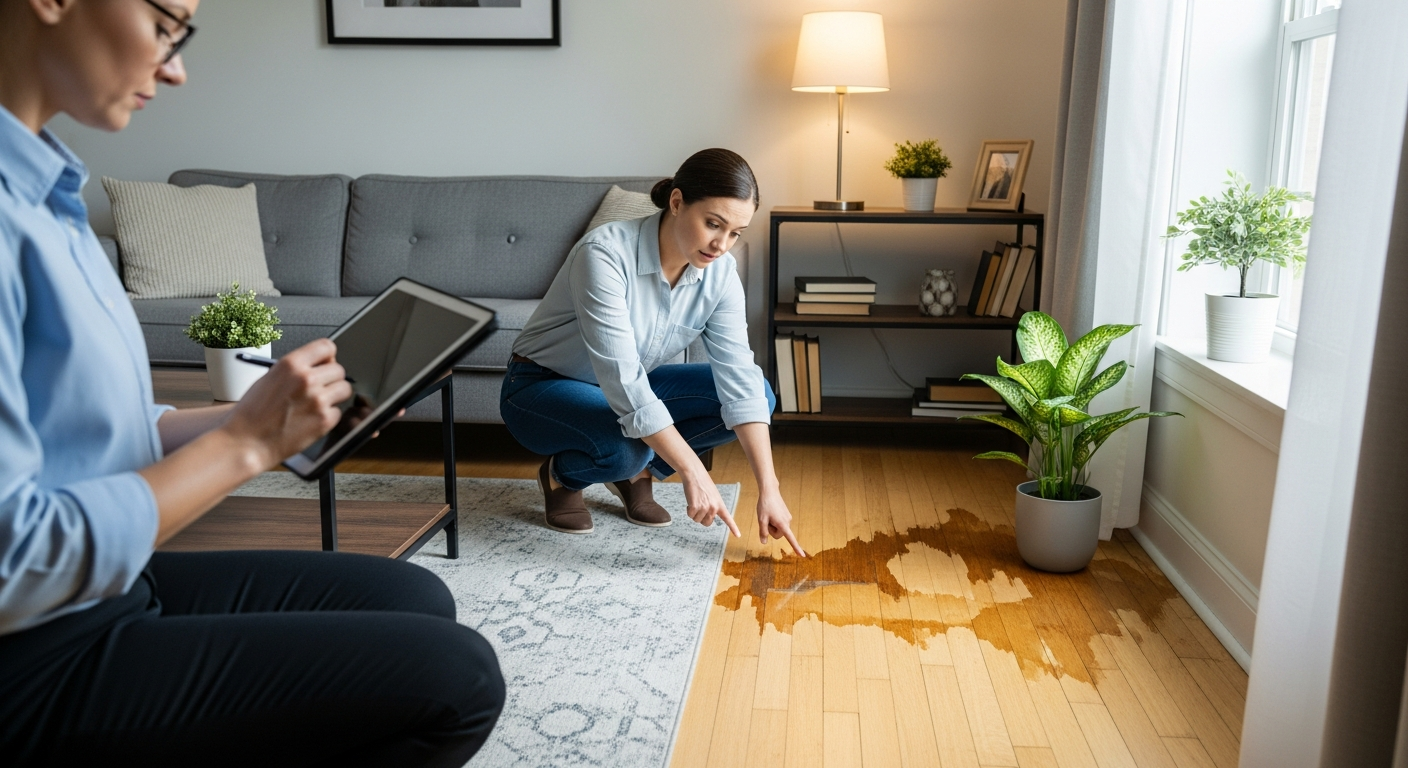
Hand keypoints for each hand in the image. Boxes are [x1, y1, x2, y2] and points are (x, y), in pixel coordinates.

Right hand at [221, 339, 352, 468]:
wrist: (246, 442)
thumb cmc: (252, 414)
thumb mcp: (269, 379)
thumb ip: (295, 370)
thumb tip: (318, 366)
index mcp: (291, 364)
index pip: (326, 346)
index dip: (328, 356)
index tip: (326, 364)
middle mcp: (307, 379)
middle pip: (339, 370)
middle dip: (331, 379)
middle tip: (320, 389)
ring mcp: (318, 400)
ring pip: (345, 389)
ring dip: (334, 396)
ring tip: (316, 405)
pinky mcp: (324, 420)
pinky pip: (338, 412)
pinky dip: (328, 417)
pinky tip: (311, 421)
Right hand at [682, 468, 740, 536]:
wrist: (695, 474)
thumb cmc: (703, 484)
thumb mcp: (713, 496)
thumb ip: (713, 507)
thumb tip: (708, 519)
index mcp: (720, 504)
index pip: (728, 518)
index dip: (733, 528)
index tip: (738, 535)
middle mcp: (714, 507)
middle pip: (707, 523)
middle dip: (701, 517)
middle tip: (699, 506)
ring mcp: (704, 507)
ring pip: (697, 520)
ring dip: (694, 513)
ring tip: (695, 500)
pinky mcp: (695, 506)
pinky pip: (690, 515)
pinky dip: (688, 510)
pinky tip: (690, 501)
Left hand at [757, 487, 805, 556]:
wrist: (770, 491)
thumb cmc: (765, 505)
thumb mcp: (761, 519)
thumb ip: (763, 532)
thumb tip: (764, 542)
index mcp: (783, 524)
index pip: (790, 539)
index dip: (796, 548)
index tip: (802, 556)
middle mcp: (788, 522)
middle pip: (778, 535)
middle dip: (771, 530)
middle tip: (765, 519)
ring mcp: (788, 518)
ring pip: (779, 529)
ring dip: (772, 525)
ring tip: (768, 514)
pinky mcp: (786, 515)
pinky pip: (779, 524)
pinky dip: (774, 521)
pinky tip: (771, 513)